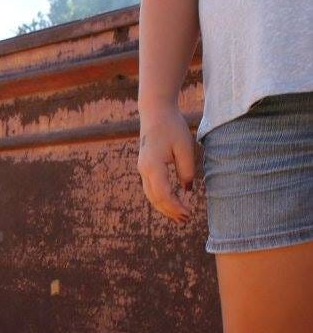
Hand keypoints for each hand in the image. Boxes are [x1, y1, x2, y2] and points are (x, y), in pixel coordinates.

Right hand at [137, 106, 195, 223]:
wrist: (155, 112)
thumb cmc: (172, 127)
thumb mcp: (185, 147)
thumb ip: (187, 170)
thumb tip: (188, 190)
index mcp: (153, 166)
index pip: (163, 194)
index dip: (176, 207)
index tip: (189, 213)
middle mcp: (144, 170)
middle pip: (155, 199)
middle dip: (170, 211)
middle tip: (186, 220)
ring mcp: (142, 169)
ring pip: (152, 196)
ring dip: (165, 207)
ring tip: (180, 216)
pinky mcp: (145, 167)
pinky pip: (152, 188)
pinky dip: (162, 198)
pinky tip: (173, 202)